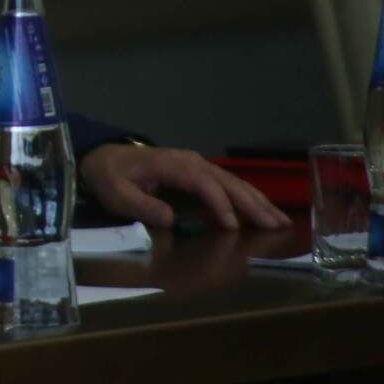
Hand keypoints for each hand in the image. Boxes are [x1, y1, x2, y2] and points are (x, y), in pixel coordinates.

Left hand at [78, 143, 287, 230]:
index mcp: (170, 164)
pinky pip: (227, 183)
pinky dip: (247, 196)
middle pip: (226, 181)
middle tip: (276, 225)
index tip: (232, 226)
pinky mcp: (197, 171)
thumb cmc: (110, 177)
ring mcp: (195, 164)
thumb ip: (142, 206)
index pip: (202, 182)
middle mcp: (189, 161)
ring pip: (232, 181)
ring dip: (257, 200)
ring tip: (281, 219)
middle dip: (252, 203)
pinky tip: (263, 208)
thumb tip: (171, 220)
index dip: (219, 203)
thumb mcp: (117, 194)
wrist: (102, 157)